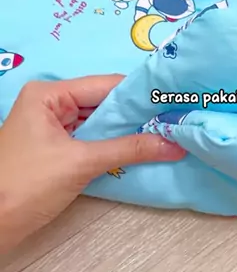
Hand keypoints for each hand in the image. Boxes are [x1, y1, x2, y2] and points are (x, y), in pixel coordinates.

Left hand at [0, 75, 184, 252]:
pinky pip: (92, 141)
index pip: (105, 86)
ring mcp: (52, 128)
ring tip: (168, 134)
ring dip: (128, 132)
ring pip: (100, 124)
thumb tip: (173, 144)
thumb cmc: (26, 185)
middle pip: (103, 104)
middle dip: (137, 116)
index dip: (140, 95)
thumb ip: (129, 149)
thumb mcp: (81, 163)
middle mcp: (50, 104)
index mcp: (49, 94)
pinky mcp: (56, 151)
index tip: (174, 101)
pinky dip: (113, 146)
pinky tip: (142, 150)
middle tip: (176, 120)